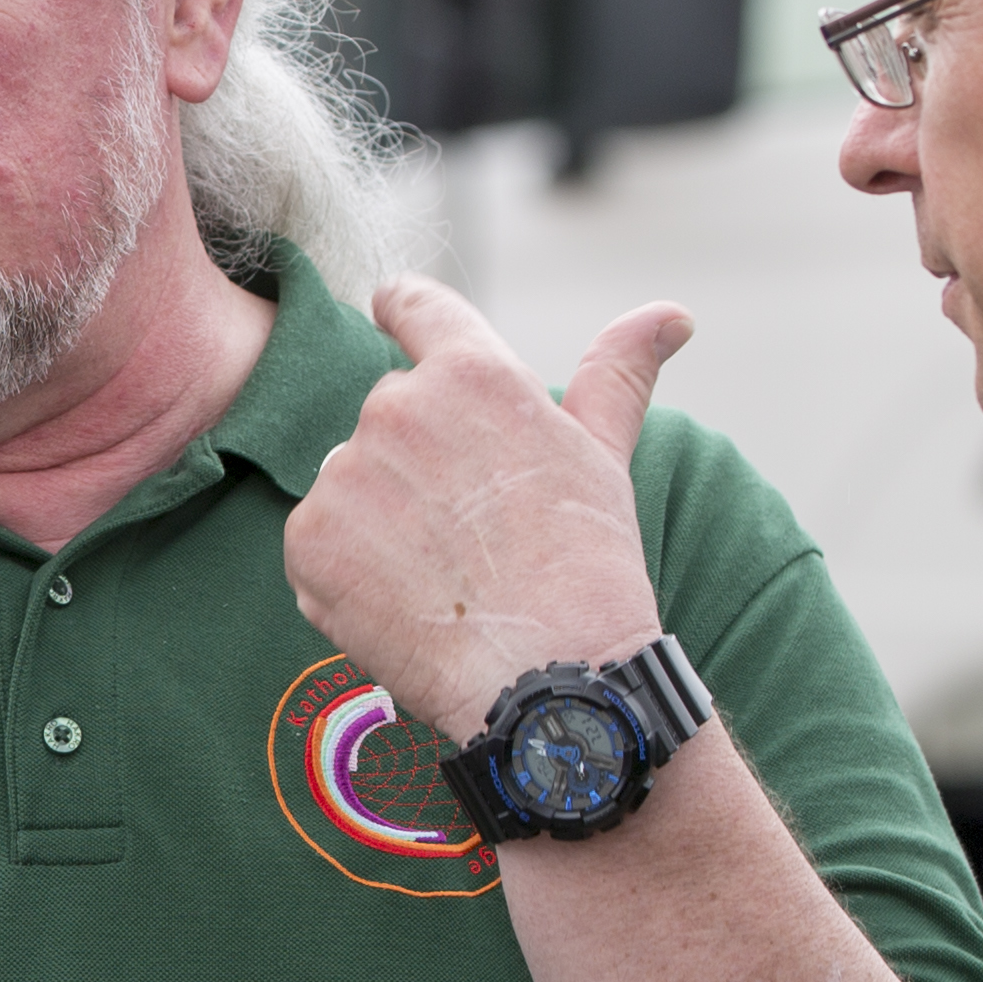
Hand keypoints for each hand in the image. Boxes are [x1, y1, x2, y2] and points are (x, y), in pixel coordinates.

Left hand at [281, 280, 687, 738]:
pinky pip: (318, 544)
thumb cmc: (588, 564)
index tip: (392, 313)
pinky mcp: (310, 540)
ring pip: (352, 484)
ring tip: (446, 576)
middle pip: (387, 418)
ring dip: (381, 520)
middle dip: (417, 463)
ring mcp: (346, 474)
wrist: (551, 676)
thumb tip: (673, 314)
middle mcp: (397, 407)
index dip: (402, 312)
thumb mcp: (603, 455)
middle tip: (472, 532)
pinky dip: (348, 574)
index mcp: (471, 372)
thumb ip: (619, 372)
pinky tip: (406, 605)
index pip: (412, 305)